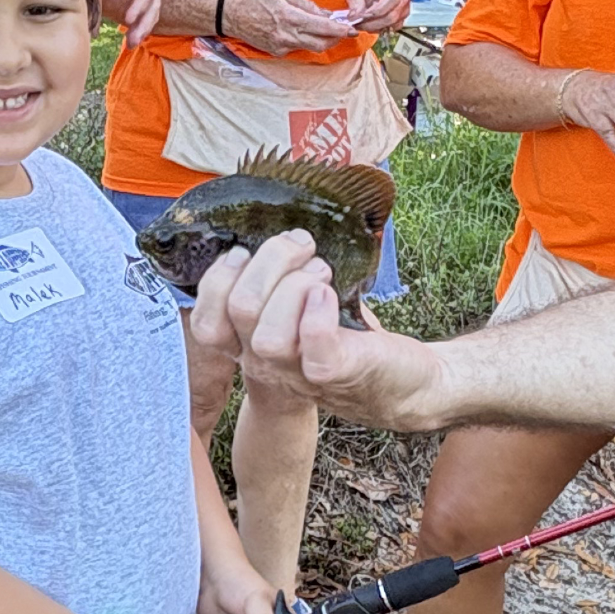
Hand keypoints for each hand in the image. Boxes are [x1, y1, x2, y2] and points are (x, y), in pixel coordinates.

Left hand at [99, 0, 162, 43]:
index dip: (141, 1)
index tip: (129, 17)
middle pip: (154, 1)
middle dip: (144, 21)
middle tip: (131, 39)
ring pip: (152, 10)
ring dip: (143, 28)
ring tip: (131, 44)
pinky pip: (144, 13)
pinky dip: (139, 27)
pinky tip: (131, 41)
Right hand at [190, 231, 452, 430]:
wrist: (408, 384)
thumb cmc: (348, 336)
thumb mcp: (299, 310)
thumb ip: (273, 283)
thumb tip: (266, 229)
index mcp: (249, 345)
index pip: (206, 322)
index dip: (219, 278)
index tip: (248, 252)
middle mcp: (266, 364)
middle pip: (239, 309)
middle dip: (271, 260)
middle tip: (303, 247)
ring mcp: (299, 373)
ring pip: (268, 335)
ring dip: (296, 286)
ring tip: (321, 273)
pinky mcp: (339, 371)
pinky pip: (314, 344)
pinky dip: (318, 311)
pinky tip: (331, 294)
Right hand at [222, 0, 357, 55]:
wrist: (233, 15)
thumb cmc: (258, 0)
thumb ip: (307, 5)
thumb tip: (326, 14)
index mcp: (291, 17)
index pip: (323, 27)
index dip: (340, 30)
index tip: (352, 29)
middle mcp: (288, 35)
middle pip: (321, 43)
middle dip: (335, 39)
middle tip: (343, 31)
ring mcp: (282, 46)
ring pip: (311, 48)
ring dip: (321, 41)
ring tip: (325, 30)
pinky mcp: (277, 53)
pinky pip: (297, 48)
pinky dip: (304, 41)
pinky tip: (300, 32)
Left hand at [344, 0, 411, 31]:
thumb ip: (355, 2)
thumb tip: (355, 16)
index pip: (389, 1)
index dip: (374, 12)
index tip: (360, 17)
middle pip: (391, 16)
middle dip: (372, 23)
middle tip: (357, 25)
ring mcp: (404, 9)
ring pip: (392, 24)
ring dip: (375, 27)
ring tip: (362, 24)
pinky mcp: (402, 18)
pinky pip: (392, 28)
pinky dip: (380, 29)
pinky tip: (370, 24)